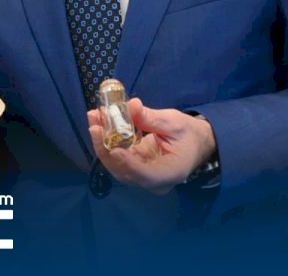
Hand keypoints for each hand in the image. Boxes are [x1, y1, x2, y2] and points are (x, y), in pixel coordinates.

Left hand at [87, 98, 216, 194]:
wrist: (193, 142)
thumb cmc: (188, 134)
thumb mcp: (174, 122)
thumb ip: (151, 118)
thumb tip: (130, 106)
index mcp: (171, 173)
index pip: (147, 175)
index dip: (129, 164)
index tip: (115, 150)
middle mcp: (152, 181)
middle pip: (124, 171)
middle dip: (105, 148)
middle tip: (95, 125)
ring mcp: (140, 175)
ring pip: (115, 164)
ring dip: (101, 142)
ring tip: (94, 118)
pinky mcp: (132, 167)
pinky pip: (116, 157)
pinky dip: (105, 140)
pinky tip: (98, 122)